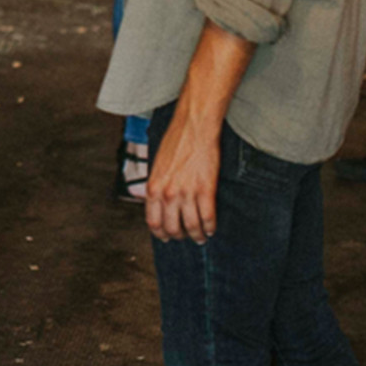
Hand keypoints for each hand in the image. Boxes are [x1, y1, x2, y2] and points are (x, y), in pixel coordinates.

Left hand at [145, 109, 219, 243]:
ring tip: (201, 236)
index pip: (153, 222)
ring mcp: (187, 193)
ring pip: (191, 226)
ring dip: (197, 235)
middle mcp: (168, 193)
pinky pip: (208, 217)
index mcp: (153, 187)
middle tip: (186, 237)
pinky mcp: (205, 189)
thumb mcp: (156, 166)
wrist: (193, 127)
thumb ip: (157, 186)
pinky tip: (212, 228)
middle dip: (180, 236)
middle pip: (172, 228)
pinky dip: (210, 226)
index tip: (167, 237)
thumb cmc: (175, 142)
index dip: (161, 234)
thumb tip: (158, 203)